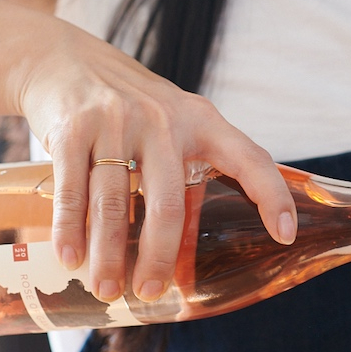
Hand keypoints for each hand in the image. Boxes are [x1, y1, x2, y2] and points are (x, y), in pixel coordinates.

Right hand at [10, 18, 296, 302]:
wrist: (64, 59)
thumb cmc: (129, 104)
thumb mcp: (172, 119)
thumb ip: (192, 162)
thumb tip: (197, 244)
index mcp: (201, 120)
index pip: (250, 158)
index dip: (272, 196)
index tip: (286, 236)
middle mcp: (163, 120)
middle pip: (168, 204)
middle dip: (159, 257)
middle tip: (152, 293)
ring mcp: (116, 122)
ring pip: (113, 204)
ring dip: (108, 255)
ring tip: (108, 289)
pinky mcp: (73, 128)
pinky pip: (73, 190)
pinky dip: (70, 230)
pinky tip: (71, 258)